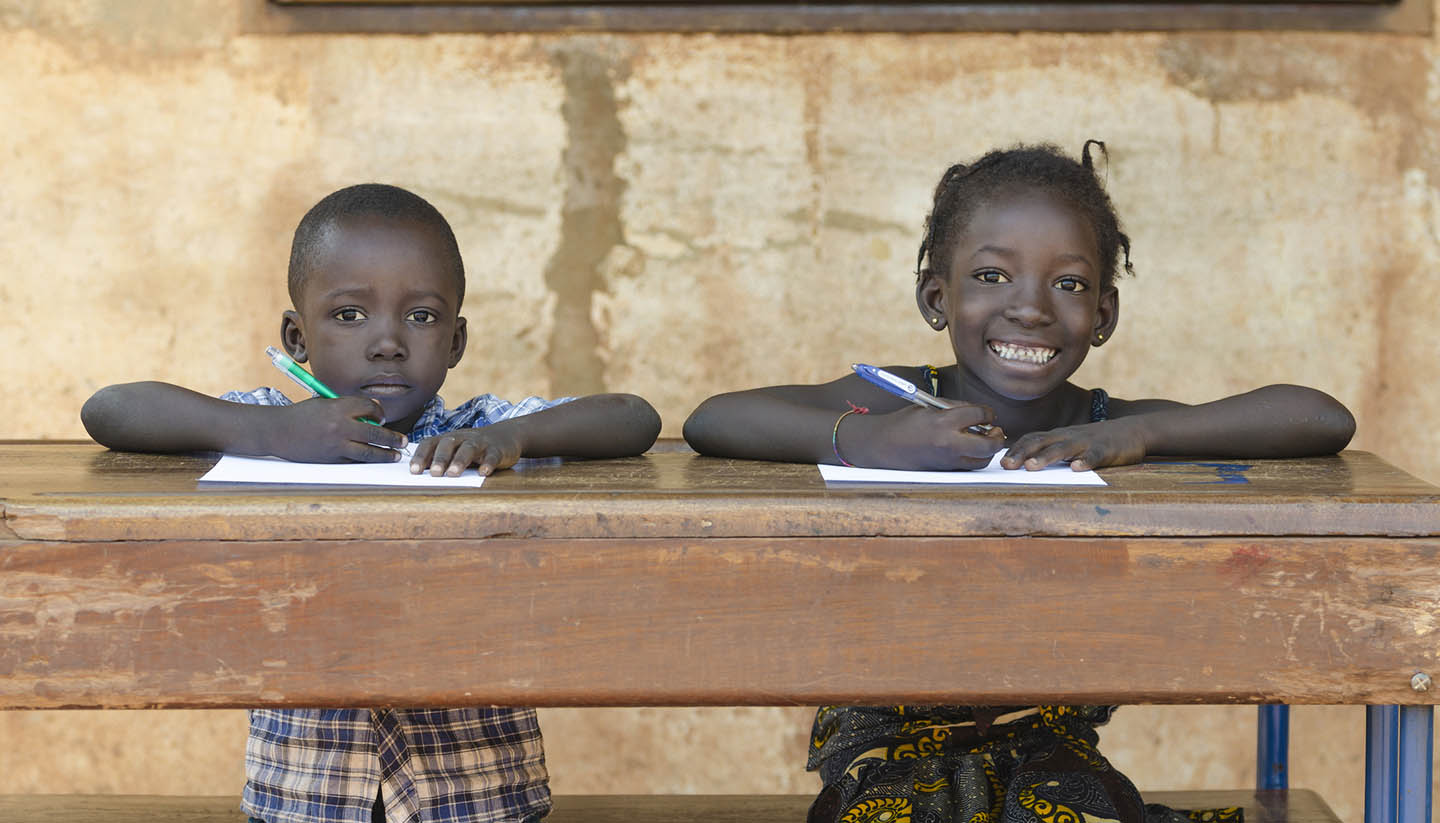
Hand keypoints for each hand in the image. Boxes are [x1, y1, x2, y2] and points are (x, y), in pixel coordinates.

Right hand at [272, 397, 406, 462]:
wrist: (277, 431)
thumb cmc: (302, 415)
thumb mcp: (324, 403)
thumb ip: (347, 406)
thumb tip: (373, 412)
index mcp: (338, 406)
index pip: (369, 407)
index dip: (379, 412)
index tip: (382, 418)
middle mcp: (340, 424)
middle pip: (375, 431)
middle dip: (392, 438)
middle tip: (404, 441)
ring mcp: (336, 443)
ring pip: (368, 450)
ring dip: (385, 454)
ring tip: (396, 455)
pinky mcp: (331, 458)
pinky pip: (354, 461)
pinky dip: (367, 461)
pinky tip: (375, 462)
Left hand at [410, 426, 523, 476]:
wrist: (505, 436)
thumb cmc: (472, 448)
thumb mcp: (455, 451)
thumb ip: (439, 461)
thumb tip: (418, 478)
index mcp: (448, 439)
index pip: (430, 444)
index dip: (421, 456)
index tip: (414, 471)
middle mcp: (462, 438)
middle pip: (448, 444)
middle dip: (440, 458)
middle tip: (434, 474)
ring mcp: (480, 443)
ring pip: (468, 449)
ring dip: (460, 461)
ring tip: (453, 474)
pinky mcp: (497, 450)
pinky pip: (492, 456)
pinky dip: (488, 463)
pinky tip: (483, 473)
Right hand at [846, 404, 1005, 470]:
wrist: (883, 446)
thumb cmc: (904, 423)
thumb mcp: (929, 408)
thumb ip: (955, 408)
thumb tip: (980, 413)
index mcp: (943, 422)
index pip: (980, 414)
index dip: (988, 412)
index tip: (987, 413)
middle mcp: (949, 443)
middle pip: (989, 444)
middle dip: (997, 436)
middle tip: (995, 430)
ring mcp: (948, 460)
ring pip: (983, 460)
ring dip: (989, 450)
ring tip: (985, 440)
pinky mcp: (945, 471)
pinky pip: (970, 466)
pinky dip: (976, 458)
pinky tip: (971, 449)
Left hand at [1001, 418, 1146, 470]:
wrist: (1133, 430)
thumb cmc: (1095, 441)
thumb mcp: (1071, 443)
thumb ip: (1050, 451)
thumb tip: (1023, 465)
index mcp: (1058, 435)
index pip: (1031, 439)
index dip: (1015, 450)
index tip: (999, 463)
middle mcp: (1068, 436)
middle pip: (1042, 442)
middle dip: (1022, 453)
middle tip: (1006, 466)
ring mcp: (1087, 442)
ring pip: (1064, 449)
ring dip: (1046, 457)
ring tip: (1032, 467)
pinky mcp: (1106, 450)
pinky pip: (1094, 456)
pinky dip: (1085, 462)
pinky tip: (1077, 469)